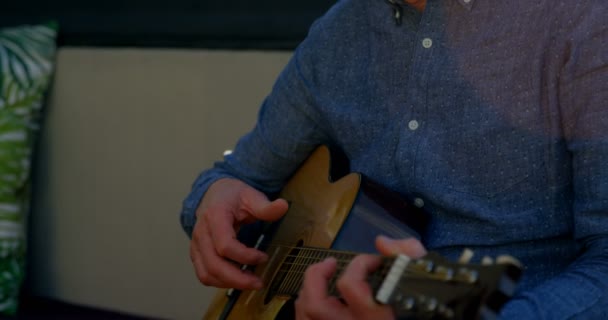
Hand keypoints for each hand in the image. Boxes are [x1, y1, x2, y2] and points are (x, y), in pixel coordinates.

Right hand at [190, 178, 288, 289]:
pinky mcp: (197, 254)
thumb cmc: (232, 195)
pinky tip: (237, 280)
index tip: (263, 257)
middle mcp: (201, 232)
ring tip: (250, 282)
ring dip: (229, 283)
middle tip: (258, 282)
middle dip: (238, 279)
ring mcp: (196, 245)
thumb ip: (266, 206)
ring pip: (207, 274)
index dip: (245, 256)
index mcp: (214, 216)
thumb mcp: (251, 196)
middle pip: (214, 265)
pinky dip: (220, 282)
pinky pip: (204, 275)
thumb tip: (283, 206)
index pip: (225, 245)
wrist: (213, 193)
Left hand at [295, 236, 426, 319]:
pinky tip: (321, 298)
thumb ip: (407, 258)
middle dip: (316, 277)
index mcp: (375, 318)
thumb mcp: (421, 285)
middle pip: (315, 305)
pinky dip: (308, 308)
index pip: (351, 286)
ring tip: (323, 277)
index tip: (375, 260)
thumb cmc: (419, 314)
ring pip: (306, 315)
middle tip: (330, 263)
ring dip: (308, 291)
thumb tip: (383, 243)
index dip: (359, 264)